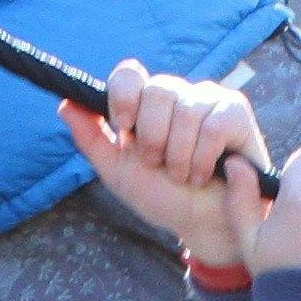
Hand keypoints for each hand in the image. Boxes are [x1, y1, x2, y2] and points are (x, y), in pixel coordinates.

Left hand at [60, 61, 269, 271]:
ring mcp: (207, 100)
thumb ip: (92, 139)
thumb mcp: (119, 172)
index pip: (130, 74)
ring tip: (184, 176)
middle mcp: (177, 95)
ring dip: (179, 156)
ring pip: (186, 111)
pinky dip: (204, 158)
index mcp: (146, 105)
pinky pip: (213, 125)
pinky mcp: (235, 113)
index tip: (124, 128)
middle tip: (157, 164)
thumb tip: (65, 103)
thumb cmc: (164, 198)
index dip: (124, 96)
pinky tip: (205, 174)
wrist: (202, 226)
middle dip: (153, 136)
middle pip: (158, 90)